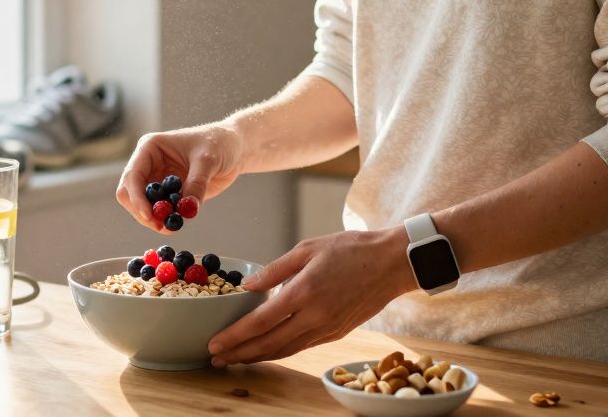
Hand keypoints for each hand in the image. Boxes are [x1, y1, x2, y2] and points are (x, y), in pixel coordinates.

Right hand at [115, 124, 243, 231]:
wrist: (233, 148)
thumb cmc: (218, 143)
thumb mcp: (208, 160)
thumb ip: (197, 184)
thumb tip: (186, 209)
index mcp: (150, 148)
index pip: (133, 175)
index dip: (137, 197)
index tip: (149, 216)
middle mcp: (148, 164)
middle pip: (130, 193)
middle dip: (142, 211)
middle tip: (161, 226)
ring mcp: (157, 180)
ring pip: (143, 205)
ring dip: (154, 218)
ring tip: (173, 226)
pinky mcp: (169, 194)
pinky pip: (160, 210)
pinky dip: (166, 219)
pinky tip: (179, 220)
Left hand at [207, 228, 415, 365]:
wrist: (392, 263)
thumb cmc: (351, 249)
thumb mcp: (308, 249)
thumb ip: (275, 270)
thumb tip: (248, 286)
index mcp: (304, 292)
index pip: (261, 322)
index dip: (235, 336)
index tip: (215, 343)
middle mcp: (315, 316)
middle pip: (269, 344)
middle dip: (240, 354)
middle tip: (216, 358)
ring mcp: (328, 328)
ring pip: (286, 350)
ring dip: (258, 357)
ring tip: (236, 359)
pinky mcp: (338, 332)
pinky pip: (303, 347)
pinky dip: (282, 351)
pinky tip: (268, 351)